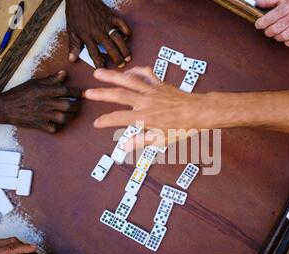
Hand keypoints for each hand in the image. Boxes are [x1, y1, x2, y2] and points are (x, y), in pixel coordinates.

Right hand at [0, 70, 81, 132]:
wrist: (4, 107)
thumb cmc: (20, 93)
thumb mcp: (35, 82)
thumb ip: (51, 79)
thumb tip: (64, 73)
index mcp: (44, 91)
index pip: (66, 90)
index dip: (77, 92)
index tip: (82, 94)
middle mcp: (45, 103)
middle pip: (68, 105)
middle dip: (77, 106)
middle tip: (78, 105)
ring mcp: (42, 115)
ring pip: (64, 118)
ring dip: (70, 116)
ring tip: (71, 114)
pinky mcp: (39, 125)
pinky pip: (54, 129)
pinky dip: (58, 127)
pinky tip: (58, 123)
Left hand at [0, 238, 35, 253]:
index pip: (12, 248)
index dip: (25, 247)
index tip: (33, 248)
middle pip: (10, 241)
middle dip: (22, 245)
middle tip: (30, 249)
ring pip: (5, 239)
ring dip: (14, 245)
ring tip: (20, 253)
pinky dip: (6, 245)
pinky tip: (6, 253)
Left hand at [66, 0, 131, 68]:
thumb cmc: (75, 14)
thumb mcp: (71, 30)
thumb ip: (73, 46)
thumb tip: (71, 59)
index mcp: (87, 36)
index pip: (94, 54)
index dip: (99, 64)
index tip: (103, 71)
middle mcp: (98, 32)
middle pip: (110, 48)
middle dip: (117, 58)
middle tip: (121, 66)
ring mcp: (106, 24)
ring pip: (118, 39)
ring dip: (124, 49)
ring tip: (128, 57)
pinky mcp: (112, 16)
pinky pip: (122, 24)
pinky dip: (126, 30)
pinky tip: (127, 37)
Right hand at [85, 67, 216, 149]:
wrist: (199, 112)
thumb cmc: (182, 128)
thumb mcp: (162, 140)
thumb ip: (141, 142)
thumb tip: (123, 147)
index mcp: (146, 117)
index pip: (120, 119)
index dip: (106, 121)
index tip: (96, 124)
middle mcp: (146, 102)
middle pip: (120, 95)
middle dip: (102, 94)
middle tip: (88, 93)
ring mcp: (153, 90)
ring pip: (129, 80)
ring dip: (112, 76)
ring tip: (98, 73)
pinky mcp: (160, 84)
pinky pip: (145, 73)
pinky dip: (135, 71)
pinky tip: (127, 72)